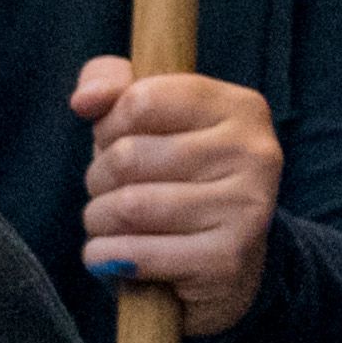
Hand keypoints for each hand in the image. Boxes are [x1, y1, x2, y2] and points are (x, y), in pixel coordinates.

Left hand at [74, 57, 283, 337]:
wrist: (220, 257)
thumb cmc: (170, 175)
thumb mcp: (141, 116)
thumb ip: (108, 82)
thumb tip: (85, 100)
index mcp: (240, 107)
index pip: (140, 99)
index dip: (110, 126)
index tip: (120, 141)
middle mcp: (256, 154)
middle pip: (128, 156)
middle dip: (100, 178)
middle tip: (119, 190)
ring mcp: (248, 210)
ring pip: (127, 207)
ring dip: (99, 220)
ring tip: (119, 224)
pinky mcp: (227, 260)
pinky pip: (131, 252)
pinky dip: (105, 256)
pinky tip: (121, 257)